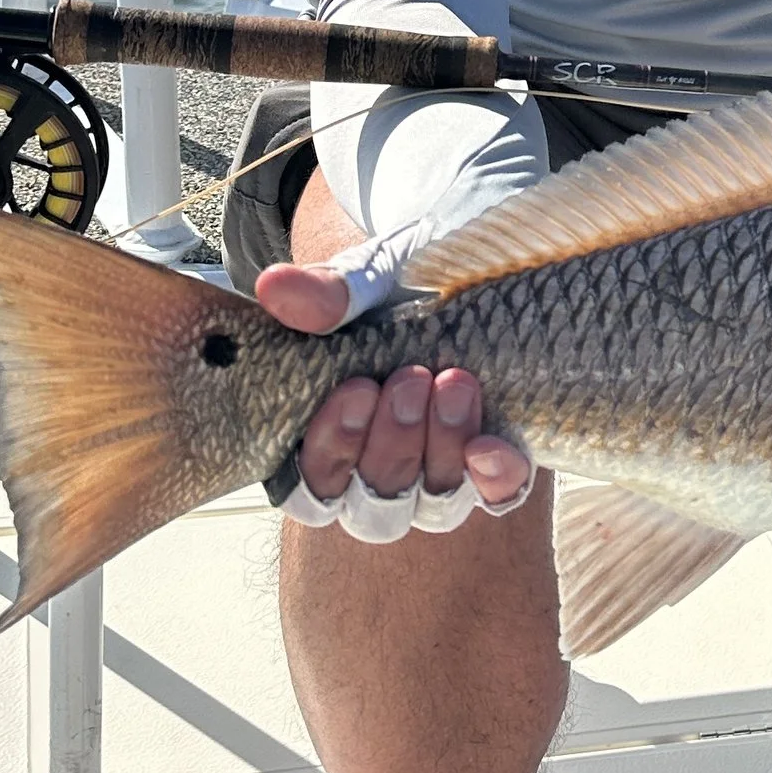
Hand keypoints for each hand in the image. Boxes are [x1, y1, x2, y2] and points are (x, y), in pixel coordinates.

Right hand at [254, 256, 534, 527]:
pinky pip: (498, 495)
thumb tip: (273, 286)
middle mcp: (379, 473)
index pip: (311, 489)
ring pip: (432, 506)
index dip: (331, 450)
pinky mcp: (496, 463)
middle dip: (391, 445)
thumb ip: (326, 293)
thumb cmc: (401, 283)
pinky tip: (491, 445)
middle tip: (410, 378)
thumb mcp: (369, 277)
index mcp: (329, 440)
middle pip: (374, 508)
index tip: (356, 388)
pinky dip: (495, 477)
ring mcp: (438, 474)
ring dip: (440, 450)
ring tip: (453, 383)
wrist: (474, 264)